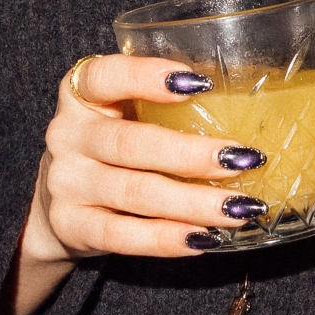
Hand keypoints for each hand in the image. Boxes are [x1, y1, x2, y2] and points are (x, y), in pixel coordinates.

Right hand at [6, 54, 258, 314]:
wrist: (59, 205)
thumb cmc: (113, 147)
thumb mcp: (124, 115)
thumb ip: (167, 106)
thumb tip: (255, 110)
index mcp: (81, 94)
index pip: (105, 76)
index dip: (147, 77)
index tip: (198, 82)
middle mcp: (68, 135)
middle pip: (130, 143)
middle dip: (192, 155)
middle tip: (244, 159)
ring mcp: (66, 183)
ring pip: (134, 193)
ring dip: (193, 203)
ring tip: (240, 207)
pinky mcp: (71, 226)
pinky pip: (123, 236)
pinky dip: (166, 239)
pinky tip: (204, 239)